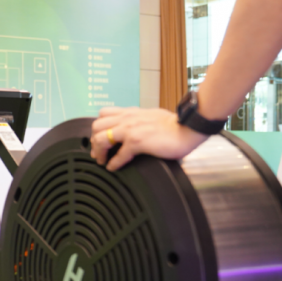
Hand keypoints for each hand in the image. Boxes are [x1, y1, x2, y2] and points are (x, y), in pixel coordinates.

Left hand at [90, 107, 208, 170]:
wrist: (187, 128)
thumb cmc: (174, 125)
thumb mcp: (150, 116)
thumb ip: (138, 120)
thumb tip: (132, 130)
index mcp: (130, 112)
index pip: (103, 114)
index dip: (98, 128)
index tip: (99, 140)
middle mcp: (127, 119)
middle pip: (97, 126)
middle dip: (94, 141)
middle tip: (97, 153)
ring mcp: (131, 129)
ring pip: (101, 138)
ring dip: (99, 152)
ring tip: (102, 161)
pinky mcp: (137, 142)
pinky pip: (118, 155)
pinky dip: (113, 163)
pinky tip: (113, 168)